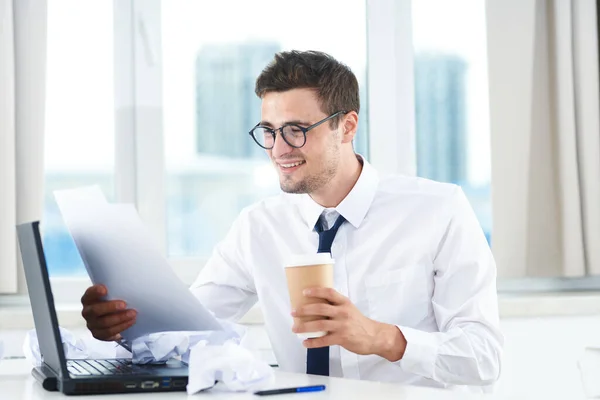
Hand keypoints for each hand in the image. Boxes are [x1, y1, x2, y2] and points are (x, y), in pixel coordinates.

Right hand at [80, 284, 136, 340]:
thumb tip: (131, 284)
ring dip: (120, 318)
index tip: (105, 289)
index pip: (89, 294)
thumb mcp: (112, 293)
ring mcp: (91, 324)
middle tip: (124, 304)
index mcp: (88, 299)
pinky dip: (121, 327)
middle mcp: (87, 312)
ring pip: (104, 323)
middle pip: (95, 310)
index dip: (95, 292)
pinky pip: (109, 333)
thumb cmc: (113, 301)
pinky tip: (130, 322)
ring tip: (133, 314)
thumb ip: (115, 289)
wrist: (114, 317)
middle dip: (110, 307)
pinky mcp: (98, 334)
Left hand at [291, 287, 405, 360]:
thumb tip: (316, 304)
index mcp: (344, 302)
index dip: (316, 291)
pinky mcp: (342, 338)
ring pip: (319, 324)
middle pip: (320, 308)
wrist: (374, 336)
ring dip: (304, 327)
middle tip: (293, 311)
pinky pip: (324, 341)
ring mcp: (342, 325)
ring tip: (295, 328)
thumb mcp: (349, 309)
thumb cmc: (359, 322)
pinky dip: (312, 342)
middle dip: (304, 310)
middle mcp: (343, 312)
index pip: (329, 292)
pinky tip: (305, 343)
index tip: (304, 292)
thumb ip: (336, 306)